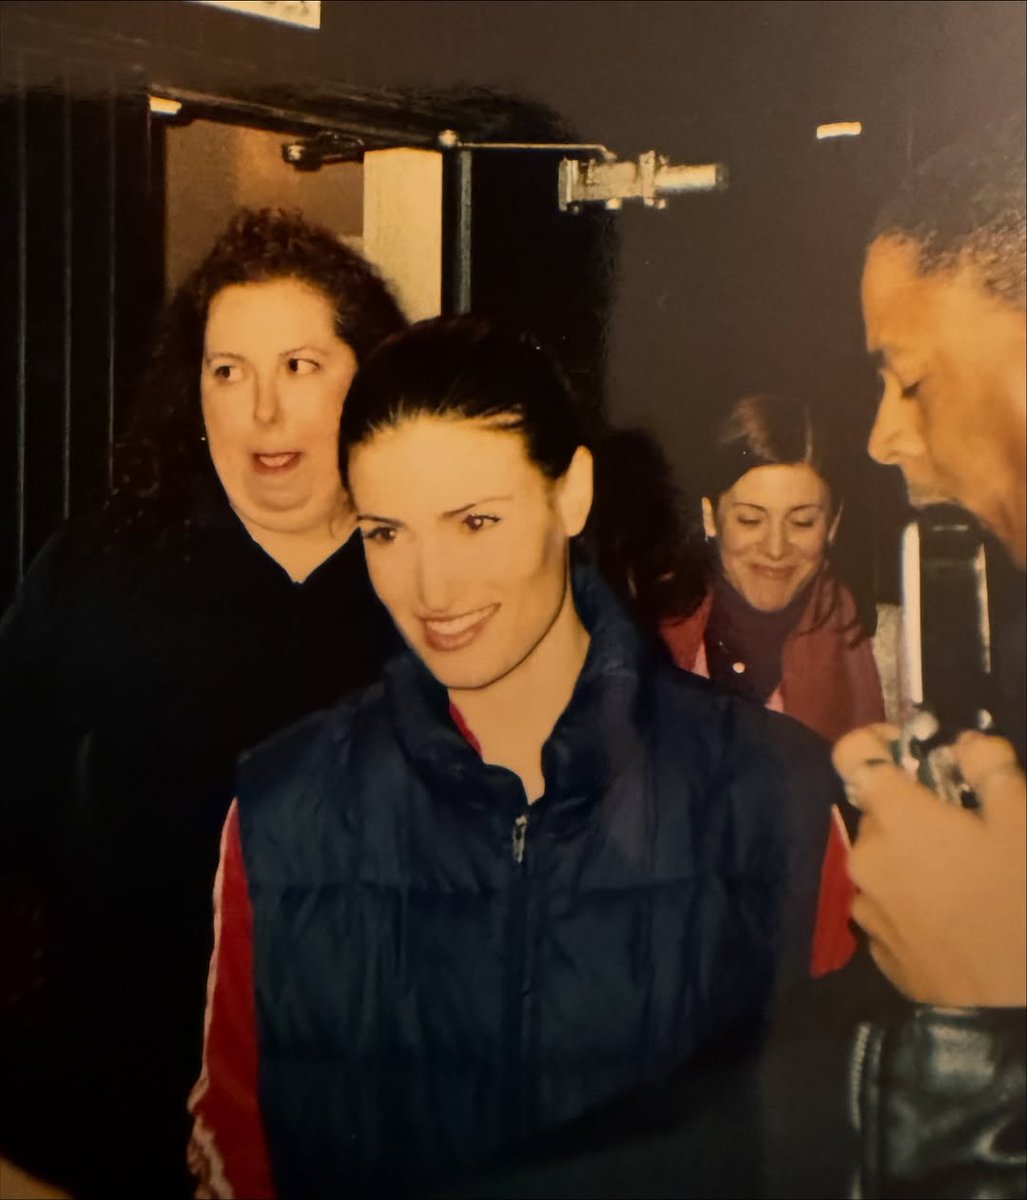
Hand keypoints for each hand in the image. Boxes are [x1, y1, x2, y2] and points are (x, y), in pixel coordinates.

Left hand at [833, 724, 1025, 1006]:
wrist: (1014, 1018)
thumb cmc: (1021, 906)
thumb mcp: (1024, 823)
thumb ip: (990, 767)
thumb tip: (965, 742)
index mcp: (893, 817)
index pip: (851, 752)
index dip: (878, 739)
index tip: (914, 746)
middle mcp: (864, 856)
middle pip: (878, 809)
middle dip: (917, 805)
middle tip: (971, 820)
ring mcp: (866, 905)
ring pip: (885, 856)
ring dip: (917, 852)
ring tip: (973, 874)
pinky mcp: (877, 947)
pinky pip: (890, 899)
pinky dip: (915, 893)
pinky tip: (961, 914)